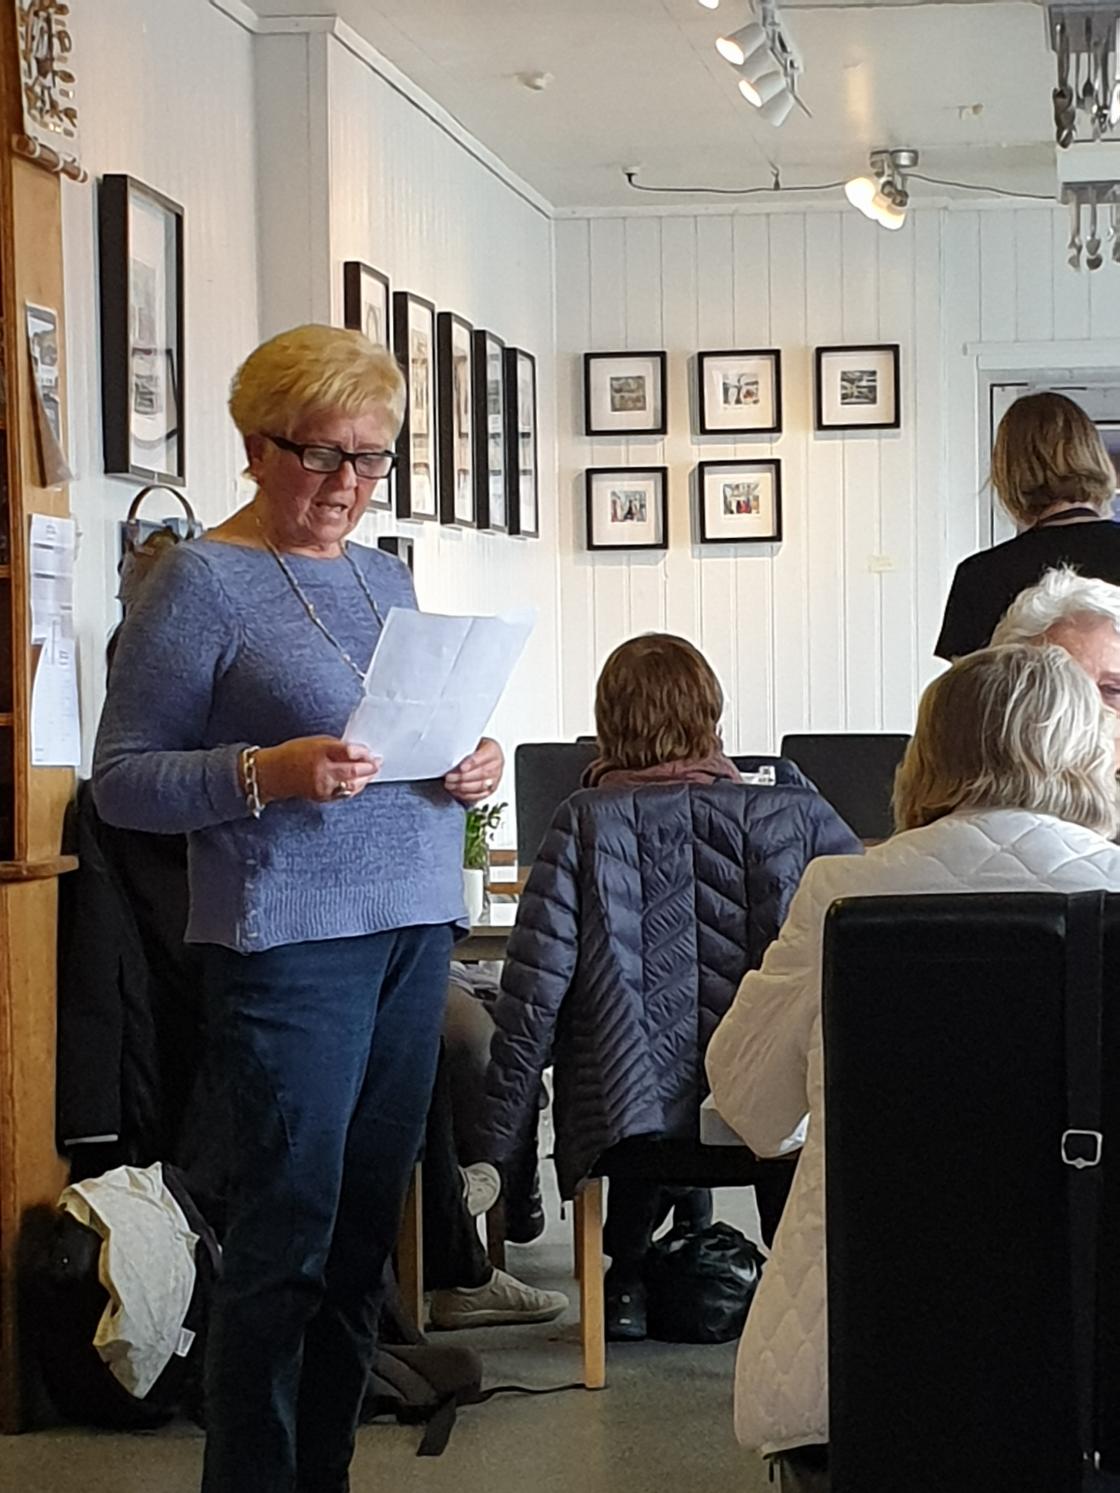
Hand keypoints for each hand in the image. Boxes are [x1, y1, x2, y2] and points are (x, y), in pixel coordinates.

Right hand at [255, 736, 379, 804]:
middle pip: (354, 770)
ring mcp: (322, 785)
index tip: (371, 751)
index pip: (349, 752)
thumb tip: (359, 751)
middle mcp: (322, 769)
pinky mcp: (322, 796)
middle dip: (369, 767)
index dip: (363, 753)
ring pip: (352, 784)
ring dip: (365, 778)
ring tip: (372, 771)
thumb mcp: (315, 742)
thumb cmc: (294, 753)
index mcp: (319, 751)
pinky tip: (360, 782)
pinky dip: (355, 787)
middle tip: (378, 762)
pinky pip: (344, 793)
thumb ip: (336, 747)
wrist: (273, 773)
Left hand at [444, 737, 503, 805]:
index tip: (461, 767)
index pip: (484, 757)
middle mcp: (496, 765)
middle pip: (482, 773)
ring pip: (480, 786)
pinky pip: (478, 795)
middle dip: (463, 777)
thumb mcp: (472, 742)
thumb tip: (451, 755)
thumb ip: (465, 748)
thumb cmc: (476, 748)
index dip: (472, 763)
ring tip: (450, 785)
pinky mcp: (490, 790)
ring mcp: (495, 779)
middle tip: (449, 777)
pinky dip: (465, 795)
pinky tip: (455, 791)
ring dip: (462, 787)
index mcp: (493, 751)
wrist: (483, 755)